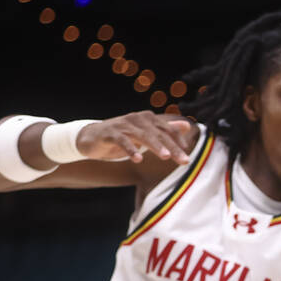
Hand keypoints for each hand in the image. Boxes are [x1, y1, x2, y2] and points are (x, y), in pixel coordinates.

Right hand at [78, 112, 193, 163]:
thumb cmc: (124, 136)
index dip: (178, 141)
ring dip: (155, 146)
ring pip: (142, 135)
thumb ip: (166, 130)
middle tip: (184, 161)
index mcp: (148, 119)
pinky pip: (122, 141)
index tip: (187, 154)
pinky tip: (138, 159)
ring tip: (166, 157)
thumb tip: (187, 125)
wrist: (93, 137)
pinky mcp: (110, 133)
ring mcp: (123, 125)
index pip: (167, 129)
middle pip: (158, 133)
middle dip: (172, 147)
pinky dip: (131, 149)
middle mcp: (137, 119)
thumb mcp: (147, 134)